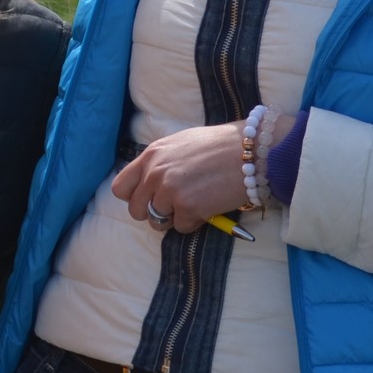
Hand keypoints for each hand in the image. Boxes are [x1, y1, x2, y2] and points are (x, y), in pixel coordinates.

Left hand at [113, 121, 254, 234]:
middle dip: (153, 213)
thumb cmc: (220, 146)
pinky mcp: (187, 207)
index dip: (133, 197)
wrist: (251, 150)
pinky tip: (209, 206)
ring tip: (194, 204)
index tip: (148, 199)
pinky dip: (194, 222)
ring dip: (174, 218)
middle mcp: (154, 173)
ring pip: (156, 222)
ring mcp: (169, 191)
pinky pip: (181, 227)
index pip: (120, 187)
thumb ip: (160, 163)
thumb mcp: (181, 144)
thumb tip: (149, 185)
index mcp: (150, 156)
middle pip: (135, 210)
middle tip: (175, 207)